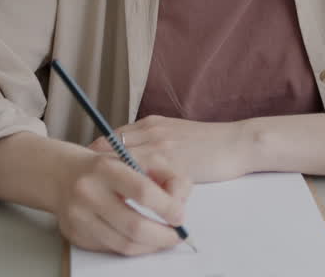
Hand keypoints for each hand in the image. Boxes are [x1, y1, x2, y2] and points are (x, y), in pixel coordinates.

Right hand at [52, 150, 191, 256]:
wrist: (61, 174)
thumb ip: (166, 176)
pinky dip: (131, 247)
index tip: (180, 216)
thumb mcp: (139, 158)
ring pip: (124, 244)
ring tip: (162, 239)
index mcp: (106, 167)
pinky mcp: (74, 234)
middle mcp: (88, 191)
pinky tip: (140, 239)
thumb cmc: (109, 166)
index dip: (167, 207)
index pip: (142, 191)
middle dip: (163, 236)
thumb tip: (179, 207)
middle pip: (134, 225)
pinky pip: (110, 249)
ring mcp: (78, 215)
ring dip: (150, 246)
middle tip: (177, 236)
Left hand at [90, 115, 253, 183]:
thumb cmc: (210, 143)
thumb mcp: (177, 135)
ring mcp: (161, 145)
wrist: (238, 143)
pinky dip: (129, 190)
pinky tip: (125, 202)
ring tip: (99, 197)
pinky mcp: (172, 161)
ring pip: (122, 162)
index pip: (112, 137)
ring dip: (109, 180)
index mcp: (151, 123)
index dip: (96, 156)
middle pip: (109, 148)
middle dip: (95, 168)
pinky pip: (142, 177)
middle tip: (86, 186)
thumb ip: (154, 143)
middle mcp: (151, 130)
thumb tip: (132, 161)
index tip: (87, 170)